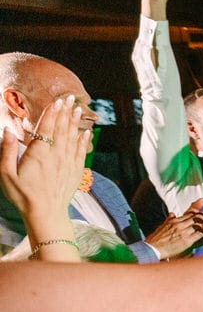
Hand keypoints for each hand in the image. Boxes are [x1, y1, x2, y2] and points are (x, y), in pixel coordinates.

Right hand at [0, 96, 88, 247]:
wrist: (46, 214)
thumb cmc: (23, 195)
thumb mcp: (6, 174)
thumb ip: (6, 151)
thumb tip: (6, 130)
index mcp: (38, 155)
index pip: (47, 129)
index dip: (52, 113)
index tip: (57, 101)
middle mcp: (56, 157)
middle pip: (62, 130)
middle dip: (66, 112)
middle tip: (70, 98)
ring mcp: (67, 164)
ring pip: (72, 138)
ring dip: (75, 122)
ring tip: (78, 108)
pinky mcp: (75, 172)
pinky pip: (81, 152)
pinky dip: (84, 140)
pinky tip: (86, 131)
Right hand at [147, 199, 202, 256]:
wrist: (152, 249)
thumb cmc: (156, 239)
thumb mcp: (163, 226)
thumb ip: (169, 219)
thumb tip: (173, 213)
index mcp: (175, 221)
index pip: (190, 214)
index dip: (200, 213)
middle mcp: (179, 224)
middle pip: (197, 217)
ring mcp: (183, 232)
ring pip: (200, 224)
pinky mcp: (186, 240)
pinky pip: (199, 234)